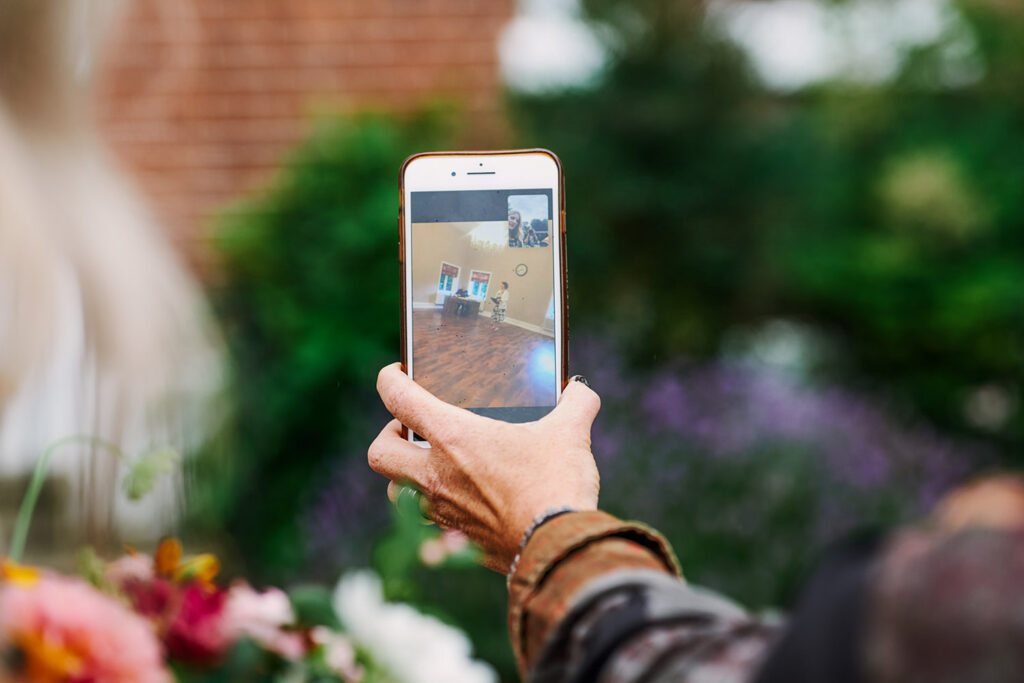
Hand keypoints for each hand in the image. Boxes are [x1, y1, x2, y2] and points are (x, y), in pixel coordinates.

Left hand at [368, 363, 600, 571]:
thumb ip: (575, 403)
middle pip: (380, 452)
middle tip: (410, 429)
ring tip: (430, 467)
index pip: (397, 398)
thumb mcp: (570, 432)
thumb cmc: (557, 484)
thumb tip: (579, 392)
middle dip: (388, 436)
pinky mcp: (454, 541)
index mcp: (454, 437)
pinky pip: (425, 524)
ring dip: (404, 477)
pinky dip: (431, 510)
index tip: (395, 373)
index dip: (389, 379)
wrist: (558, 548)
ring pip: (395, 493)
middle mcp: (435, 473)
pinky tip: (458, 502)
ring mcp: (441, 511)